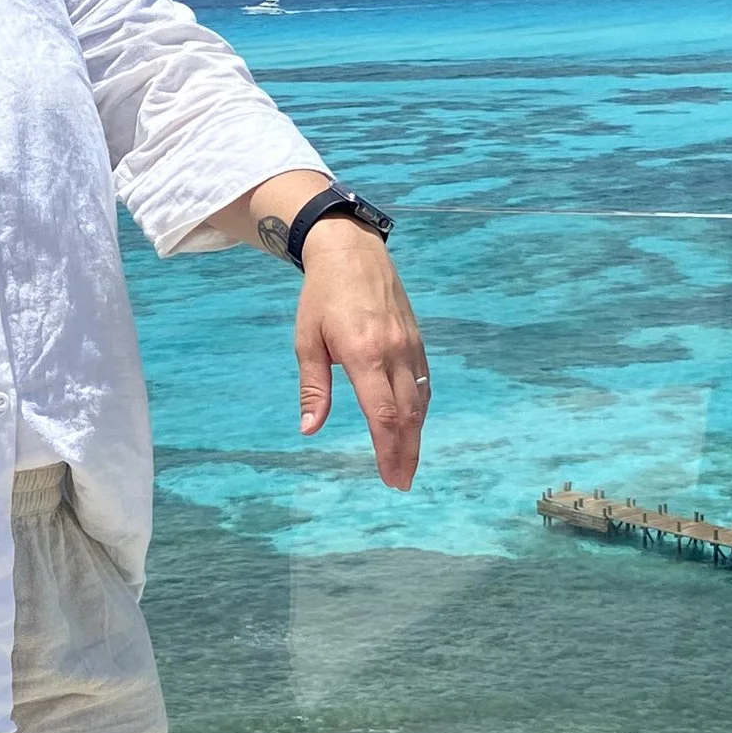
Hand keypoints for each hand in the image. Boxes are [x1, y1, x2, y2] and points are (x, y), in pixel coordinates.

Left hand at [294, 220, 429, 489]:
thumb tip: (310, 430)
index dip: (387, 449)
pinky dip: (421, 408)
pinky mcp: (417, 339)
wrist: (351, 251)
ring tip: (409, 463)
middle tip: (402, 481)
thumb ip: (314, 388)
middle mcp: (394, 352)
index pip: (382, 414)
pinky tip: (415, 424)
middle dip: (407, 452)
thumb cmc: (321, 297)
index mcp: (364, 355)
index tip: (389, 477)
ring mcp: (410, 345)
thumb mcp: (307, 341)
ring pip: (420, 400)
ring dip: (416, 435)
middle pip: (407, 414)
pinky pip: (424, 381)